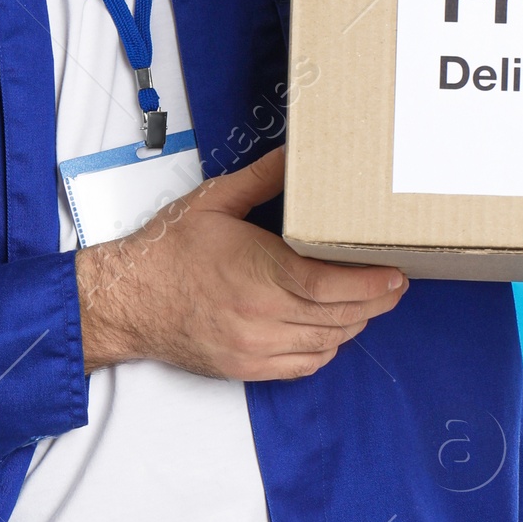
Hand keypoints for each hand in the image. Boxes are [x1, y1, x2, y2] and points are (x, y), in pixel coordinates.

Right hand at [77, 146, 408, 380]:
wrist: (127, 301)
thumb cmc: (168, 251)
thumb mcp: (214, 202)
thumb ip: (263, 178)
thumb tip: (297, 154)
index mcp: (258, 272)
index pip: (331, 286)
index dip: (371, 284)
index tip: (395, 273)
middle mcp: (261, 316)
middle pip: (338, 317)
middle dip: (375, 302)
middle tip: (394, 285)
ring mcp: (255, 348)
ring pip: (326, 343)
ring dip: (354, 324)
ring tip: (369, 303)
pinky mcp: (247, 368)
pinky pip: (303, 365)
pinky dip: (327, 349)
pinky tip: (333, 330)